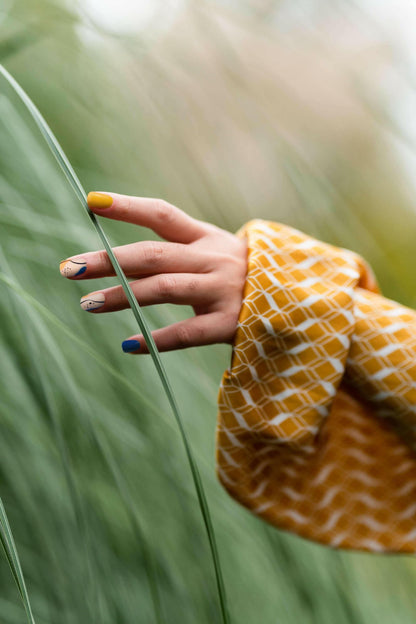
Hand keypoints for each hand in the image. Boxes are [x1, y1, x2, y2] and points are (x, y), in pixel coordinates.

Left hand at [59, 192, 247, 353]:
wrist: (297, 298)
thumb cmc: (243, 275)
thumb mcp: (215, 251)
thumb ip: (178, 248)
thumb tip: (122, 257)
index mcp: (206, 237)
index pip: (163, 214)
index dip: (128, 207)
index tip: (91, 201)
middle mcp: (213, 258)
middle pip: (154, 253)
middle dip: (109, 259)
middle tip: (70, 268)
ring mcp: (222, 290)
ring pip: (164, 289)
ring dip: (123, 296)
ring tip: (88, 303)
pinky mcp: (231, 323)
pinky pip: (188, 333)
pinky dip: (156, 340)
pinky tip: (128, 345)